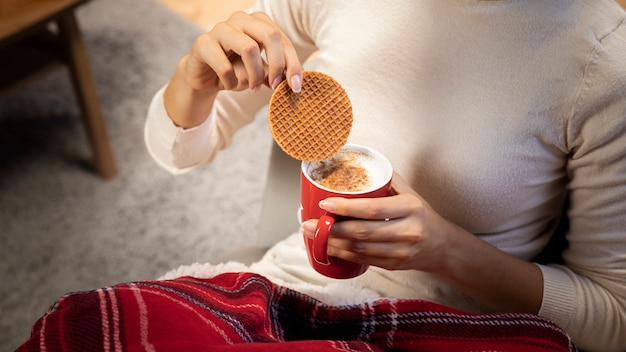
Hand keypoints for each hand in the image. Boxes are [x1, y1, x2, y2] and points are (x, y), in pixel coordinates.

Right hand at [185, 11, 301, 93]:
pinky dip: (231, 82)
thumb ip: (274, 72)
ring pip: (249, 48)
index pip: (282, 39)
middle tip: (274, 85)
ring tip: (252, 88)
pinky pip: (225, 66)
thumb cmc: (235, 70)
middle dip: (277, 64)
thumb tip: (293, 81)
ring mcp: (220, 29)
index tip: (295, 86)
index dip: (292, 64)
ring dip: (254, 75)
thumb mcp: (259, 72)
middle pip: (270, 35)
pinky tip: (229, 85)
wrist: (204, 77)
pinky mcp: (203, 43)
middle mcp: (241, 20)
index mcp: (258, 22)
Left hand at [302, 172, 462, 272]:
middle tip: (309, 223)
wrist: (442, 246)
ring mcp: (400, 251)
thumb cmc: (421, 215)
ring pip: (360, 249)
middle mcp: (407, 231)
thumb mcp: (410, 193)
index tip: (325, 203)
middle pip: (362, 232)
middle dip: (332, 229)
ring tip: (313, 234)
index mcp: (410, 208)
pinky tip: (329, 247)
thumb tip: (359, 163)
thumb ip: (387, 179)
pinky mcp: (394, 265)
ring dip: (332, 243)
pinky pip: (363, 260)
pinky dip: (343, 254)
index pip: (373, 209)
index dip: (346, 207)